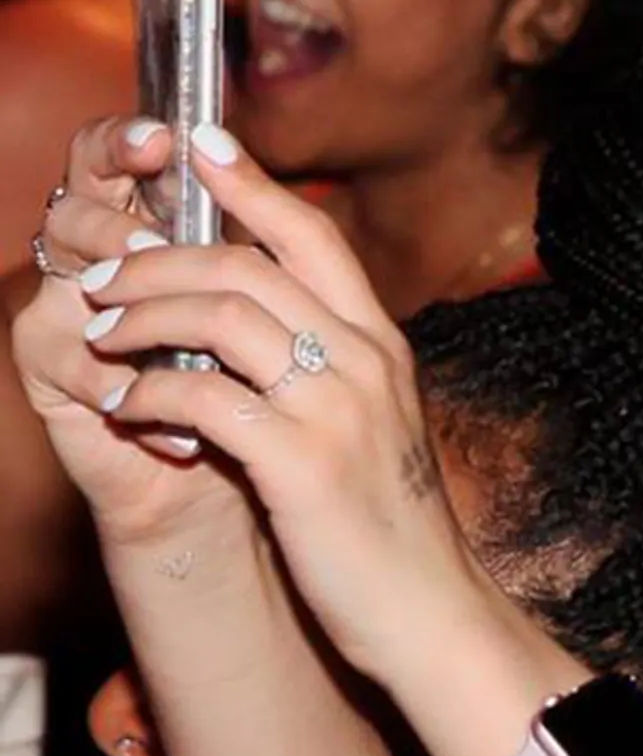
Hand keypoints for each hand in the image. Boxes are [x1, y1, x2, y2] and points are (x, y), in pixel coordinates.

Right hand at [10, 117, 257, 566]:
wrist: (250, 492)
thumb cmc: (273, 388)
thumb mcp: (290, 310)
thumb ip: (271, 242)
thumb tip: (256, 166)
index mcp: (153, 220)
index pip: (115, 154)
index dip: (125, 139)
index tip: (168, 136)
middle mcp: (101, 257)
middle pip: (76, 201)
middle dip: (117, 216)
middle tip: (151, 239)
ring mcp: (70, 315)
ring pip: (71, 274)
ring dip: (134, 302)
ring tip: (182, 334)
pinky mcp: (56, 381)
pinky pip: (78, 366)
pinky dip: (143, 398)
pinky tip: (188, 434)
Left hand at [70, 130, 488, 687]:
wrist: (429, 612)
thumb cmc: (391, 526)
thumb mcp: (374, 426)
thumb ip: (332, 369)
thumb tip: (268, 327)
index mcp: (381, 343)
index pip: (313, 235)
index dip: (251, 183)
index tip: (198, 143)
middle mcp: (362, 360)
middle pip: (250, 265)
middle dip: (162, 256)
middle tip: (105, 270)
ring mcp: (333, 409)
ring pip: (220, 320)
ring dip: (143, 318)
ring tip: (100, 334)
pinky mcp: (298, 466)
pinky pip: (202, 403)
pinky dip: (148, 396)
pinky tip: (122, 408)